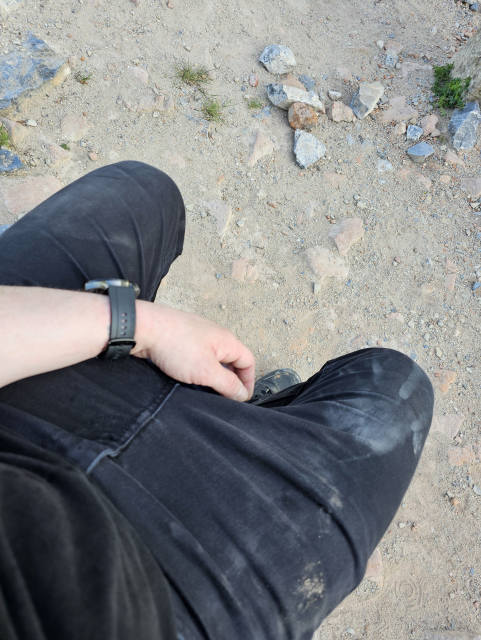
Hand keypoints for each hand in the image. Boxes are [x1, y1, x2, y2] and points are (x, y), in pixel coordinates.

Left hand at [132, 302, 255, 401]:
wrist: (144, 328)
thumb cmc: (175, 344)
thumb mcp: (206, 372)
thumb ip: (227, 384)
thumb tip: (242, 394)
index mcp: (227, 340)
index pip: (248, 362)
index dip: (248, 381)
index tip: (242, 398)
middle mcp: (215, 335)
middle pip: (231, 361)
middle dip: (230, 380)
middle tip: (224, 397)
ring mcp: (198, 336)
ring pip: (213, 359)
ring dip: (212, 375)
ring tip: (205, 390)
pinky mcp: (182, 339)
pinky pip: (197, 357)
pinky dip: (197, 369)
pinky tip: (188, 379)